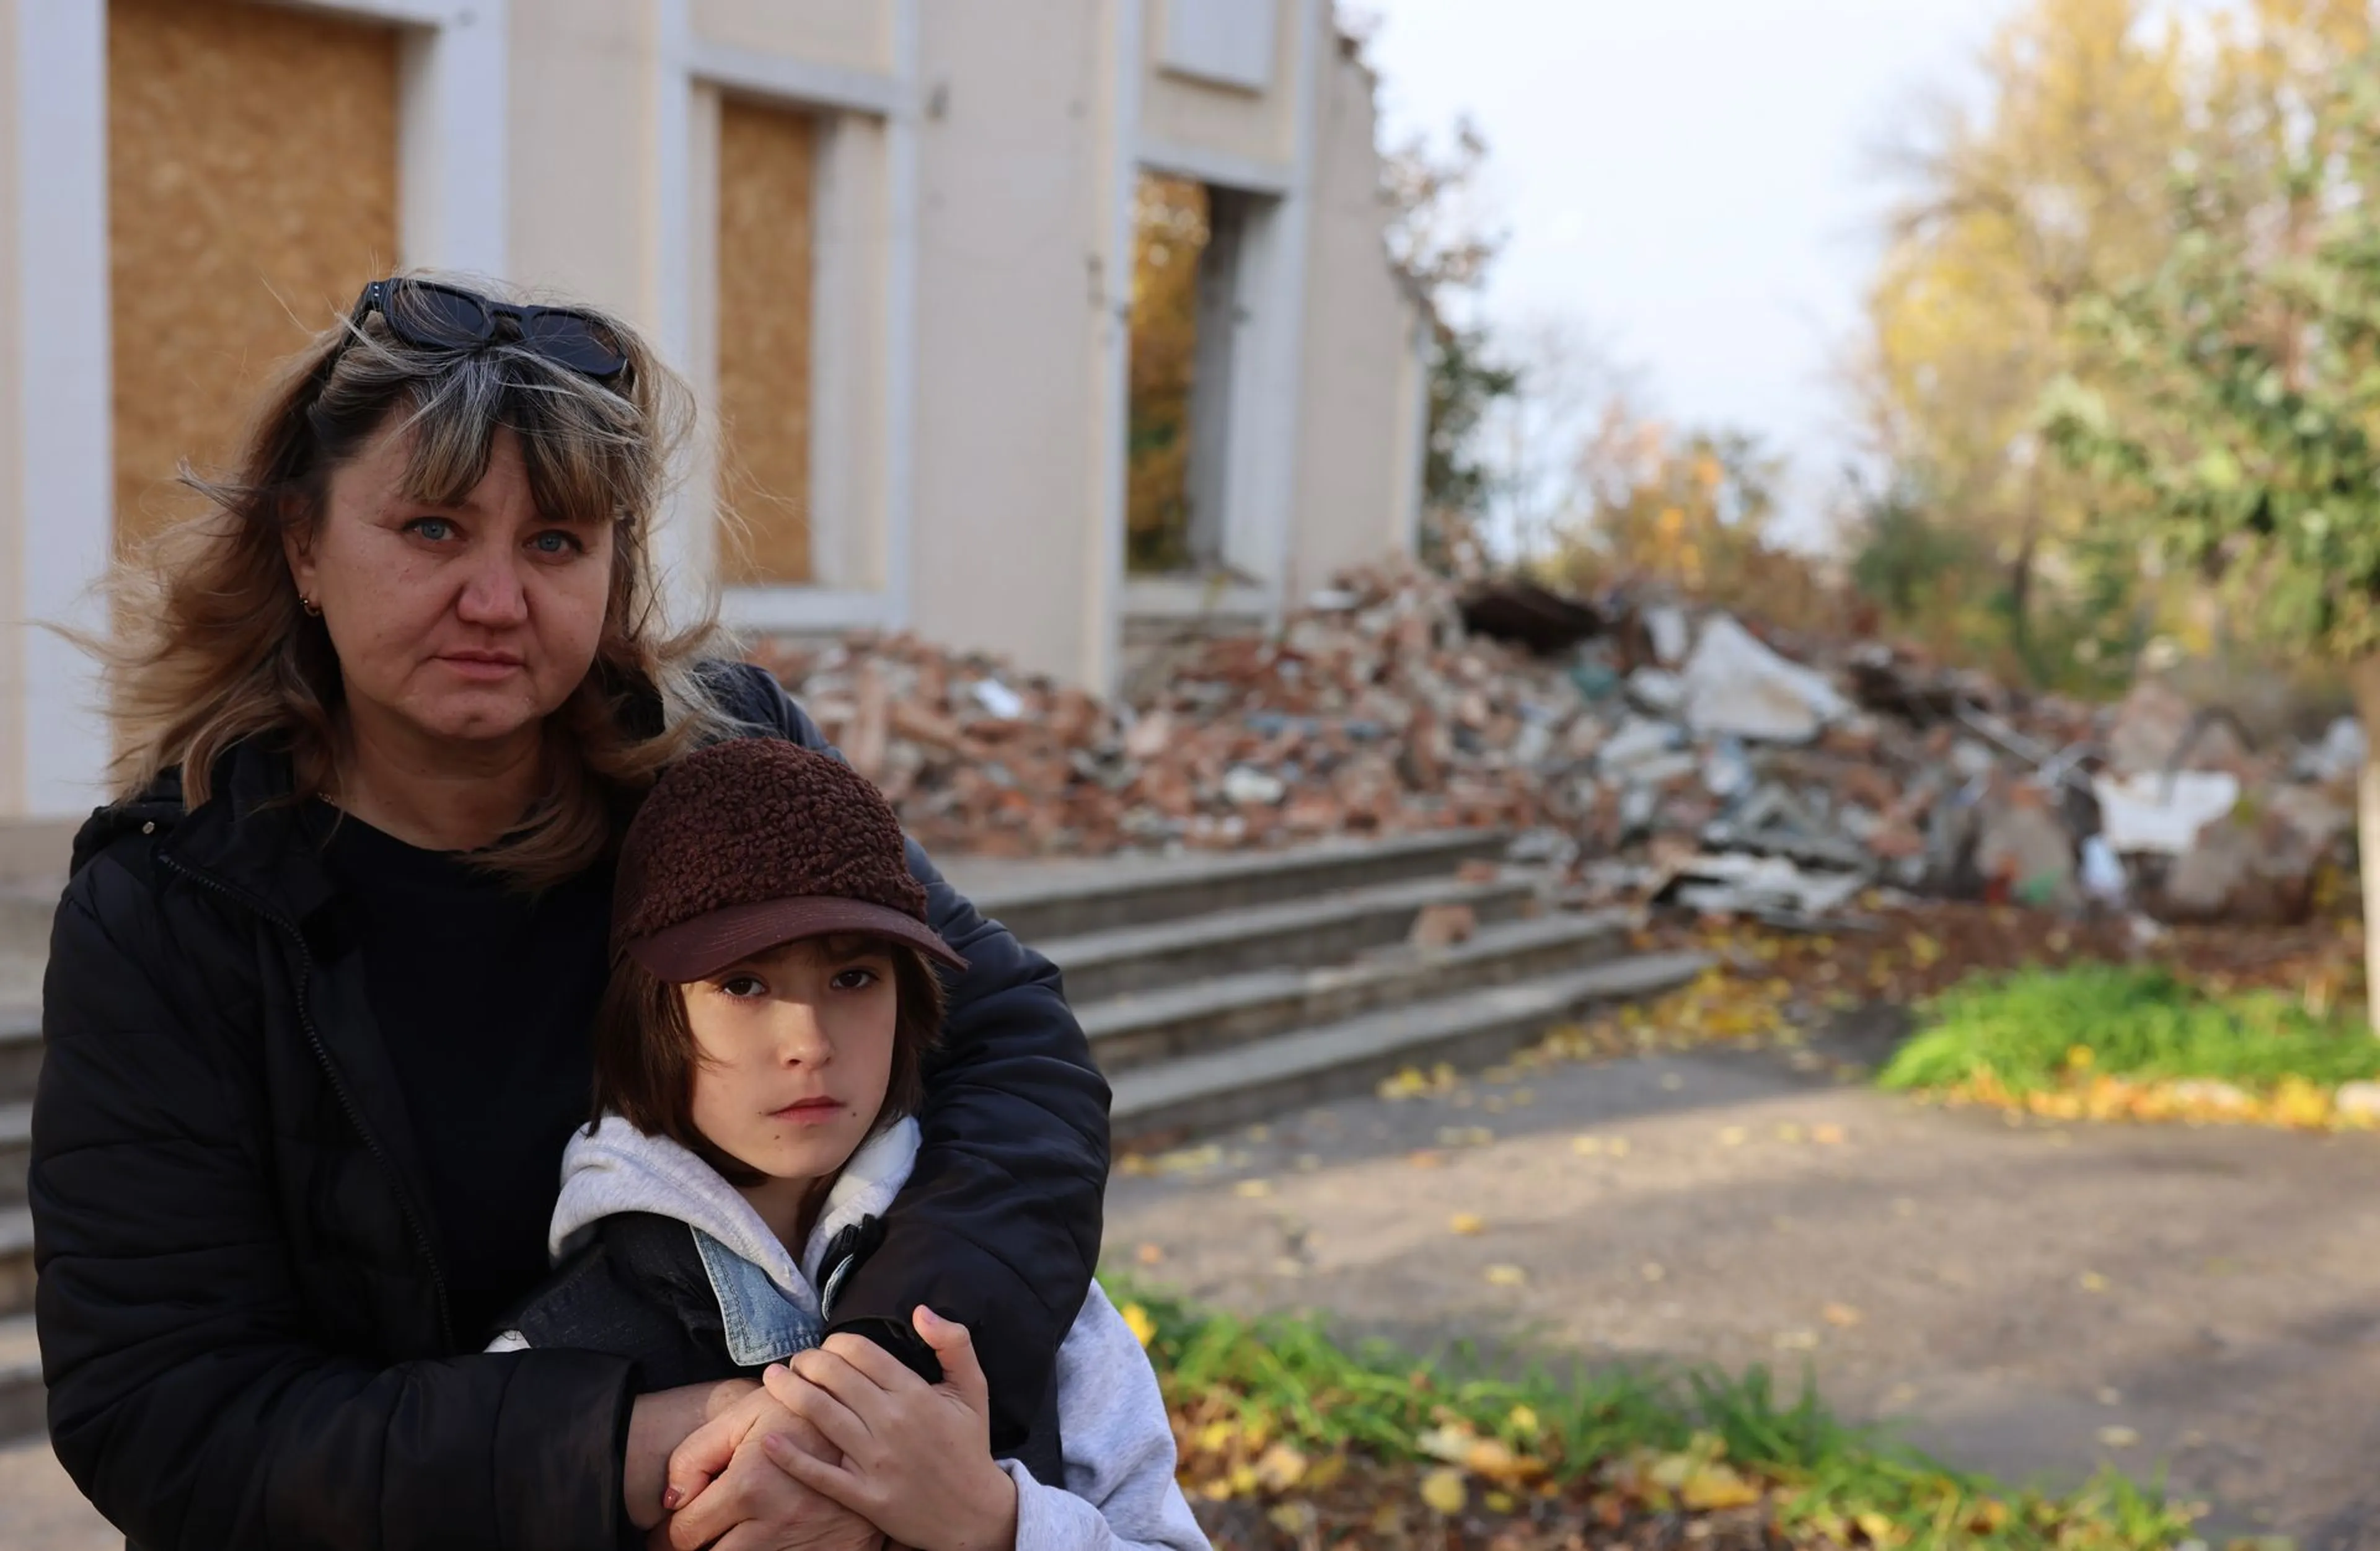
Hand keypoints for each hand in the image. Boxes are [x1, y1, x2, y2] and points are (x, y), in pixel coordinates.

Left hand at [661, 1389, 882, 1550]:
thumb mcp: (744, 1416)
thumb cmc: (802, 1416)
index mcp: (750, 1486)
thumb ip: (695, 1453)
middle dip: (699, 1547)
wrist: (871, 1423)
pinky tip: (768, 1539)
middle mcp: (775, 1524)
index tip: (672, 1530)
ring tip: (735, 1534)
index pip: (685, 1534)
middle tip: (700, 1535)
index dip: (670, 1533)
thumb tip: (671, 1501)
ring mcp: (804, 1546)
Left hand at [759, 1308, 1018, 1550]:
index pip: (860, 1352)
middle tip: (797, 1360)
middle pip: (833, 1377)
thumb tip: (921, 1310)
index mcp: (916, 1393)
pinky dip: (790, 1456)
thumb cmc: (969, 1446)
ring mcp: (876, 1461)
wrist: (975, 1513)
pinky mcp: (865, 1496)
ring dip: (788, 1391)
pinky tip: (768, 1440)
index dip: (834, 1342)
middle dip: (806, 1361)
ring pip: (820, 1415)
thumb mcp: (974, 1388)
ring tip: (773, 1379)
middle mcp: (892, 1422)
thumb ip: (954, 1343)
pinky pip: (820, 1473)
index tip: (827, 1346)